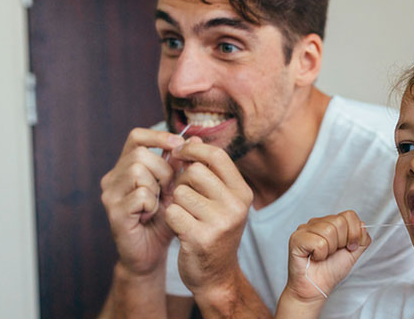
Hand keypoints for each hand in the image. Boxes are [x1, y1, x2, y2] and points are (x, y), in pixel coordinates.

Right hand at [100, 128, 184, 275]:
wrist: (152, 253)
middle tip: (169, 190)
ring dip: (157, 187)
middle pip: (140, 154)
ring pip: (137, 171)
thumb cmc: (164, 219)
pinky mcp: (114, 212)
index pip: (136, 137)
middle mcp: (113, 178)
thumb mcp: (176, 188)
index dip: (158, 136)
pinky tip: (151, 215)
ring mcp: (110, 195)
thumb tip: (195, 138)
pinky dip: (152, 204)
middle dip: (163, 170)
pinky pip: (140, 195)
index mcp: (126, 167)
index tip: (178, 145)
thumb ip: (181, 165)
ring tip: (159, 203)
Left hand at [164, 137, 253, 297]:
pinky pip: (172, 212)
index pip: (217, 156)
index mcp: (243, 192)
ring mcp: (220, 223)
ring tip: (184, 215)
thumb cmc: (214, 231)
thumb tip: (191, 138)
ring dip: (175, 202)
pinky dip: (170, 219)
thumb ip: (207, 170)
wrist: (216, 275)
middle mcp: (236, 206)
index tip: (179, 153)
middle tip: (183, 196)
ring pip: (181, 192)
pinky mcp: (201, 238)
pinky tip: (180, 229)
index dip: (194, 150)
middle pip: (195, 172)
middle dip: (182, 181)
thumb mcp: (219, 199)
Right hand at [282, 210, 371, 303]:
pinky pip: (319, 242)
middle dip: (341, 242)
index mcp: (329, 222)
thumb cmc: (331, 271)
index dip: (354, 233)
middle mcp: (316, 222)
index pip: (349, 215)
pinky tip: (314, 257)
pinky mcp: (296, 239)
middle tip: (332, 253)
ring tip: (322, 256)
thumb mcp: (353, 252)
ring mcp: (304, 229)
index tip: (349, 247)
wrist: (316, 288)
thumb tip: (362, 226)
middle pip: (339, 222)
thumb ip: (361, 238)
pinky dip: (320, 254)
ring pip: (329, 231)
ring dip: (330, 249)